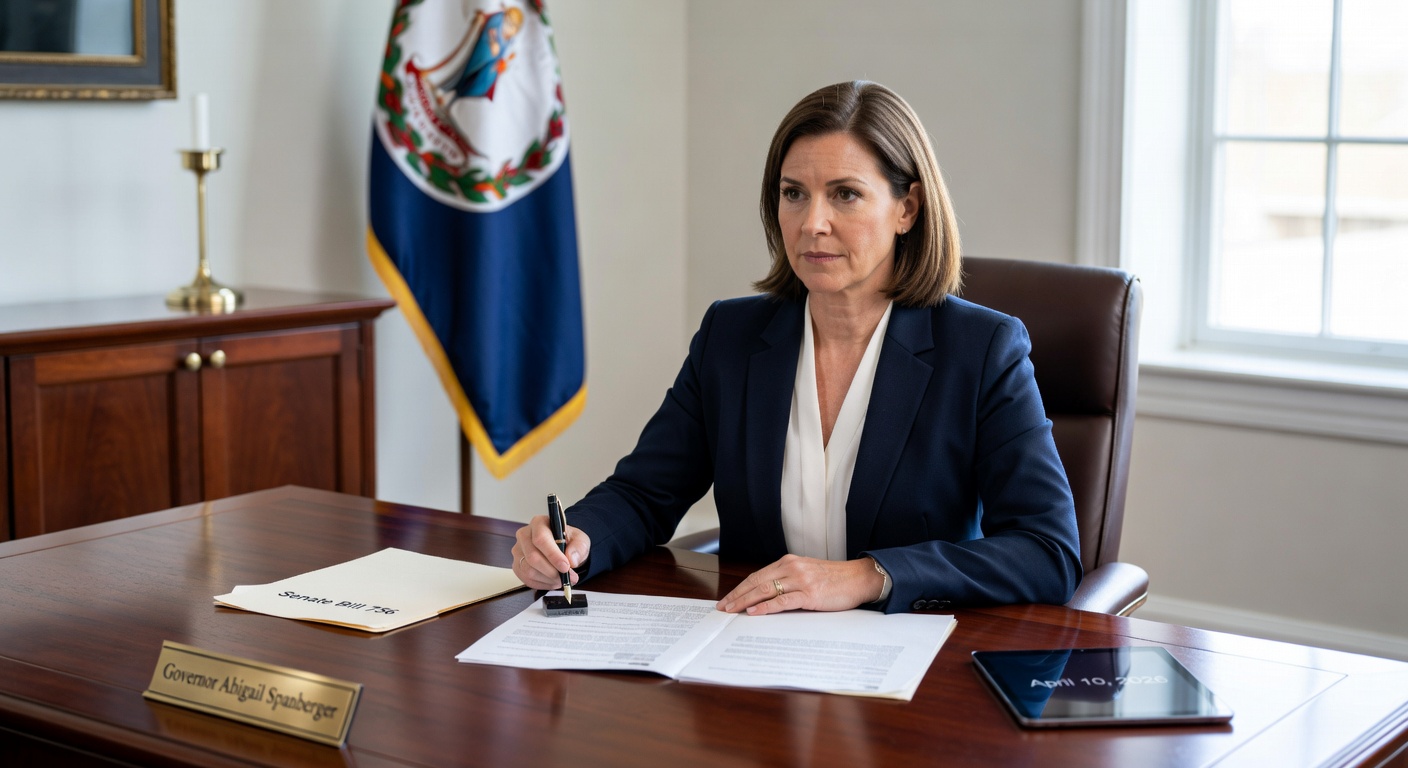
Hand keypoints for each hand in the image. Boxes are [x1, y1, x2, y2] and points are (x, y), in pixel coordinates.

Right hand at [511, 515, 590, 590]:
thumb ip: (578, 547)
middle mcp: (524, 535)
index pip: (540, 539)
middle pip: (532, 557)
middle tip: (567, 578)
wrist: (563, 547)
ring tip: (562, 580)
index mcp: (539, 523)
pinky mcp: (517, 565)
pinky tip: (552, 582)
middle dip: (552, 571)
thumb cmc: (569, 541)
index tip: (565, 567)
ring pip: (528, 570)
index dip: (553, 555)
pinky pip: (526, 579)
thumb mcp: (580, 540)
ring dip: (548, 579)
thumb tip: (571, 559)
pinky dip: (542, 584)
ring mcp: (518, 551)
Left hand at [716, 554, 883, 614]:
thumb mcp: (807, 573)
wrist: (859, 578)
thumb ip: (788, 580)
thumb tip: (766, 595)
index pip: (757, 575)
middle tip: (722, 607)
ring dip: (745, 601)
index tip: (728, 598)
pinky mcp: (809, 594)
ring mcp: (800, 580)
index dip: (740, 588)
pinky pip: (782, 601)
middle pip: (756, 582)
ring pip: (765, 590)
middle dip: (737, 595)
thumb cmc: (835, 579)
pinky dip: (765, 607)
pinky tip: (753, 612)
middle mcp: (792, 567)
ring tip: (732, 610)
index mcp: (789, 562)